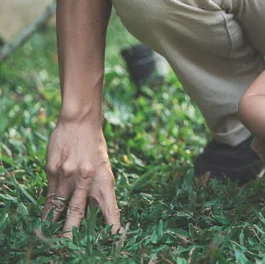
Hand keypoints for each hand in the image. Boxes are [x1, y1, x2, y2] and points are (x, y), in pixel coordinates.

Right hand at [42, 119, 120, 235]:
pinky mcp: (53, 171)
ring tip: (53, 236)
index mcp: (104, 178)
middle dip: (74, 232)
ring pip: (60, 207)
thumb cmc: (95, 145)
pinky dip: (49, 209)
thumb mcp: (103, 166)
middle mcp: (86, 179)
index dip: (113, 225)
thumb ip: (97, 187)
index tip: (115, 238)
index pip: (111, 208)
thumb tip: (94, 210)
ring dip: (56, 223)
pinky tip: (46, 219)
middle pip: (79, 213)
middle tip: (71, 246)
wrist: (81, 121)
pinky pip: (50, 196)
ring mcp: (68, 175)